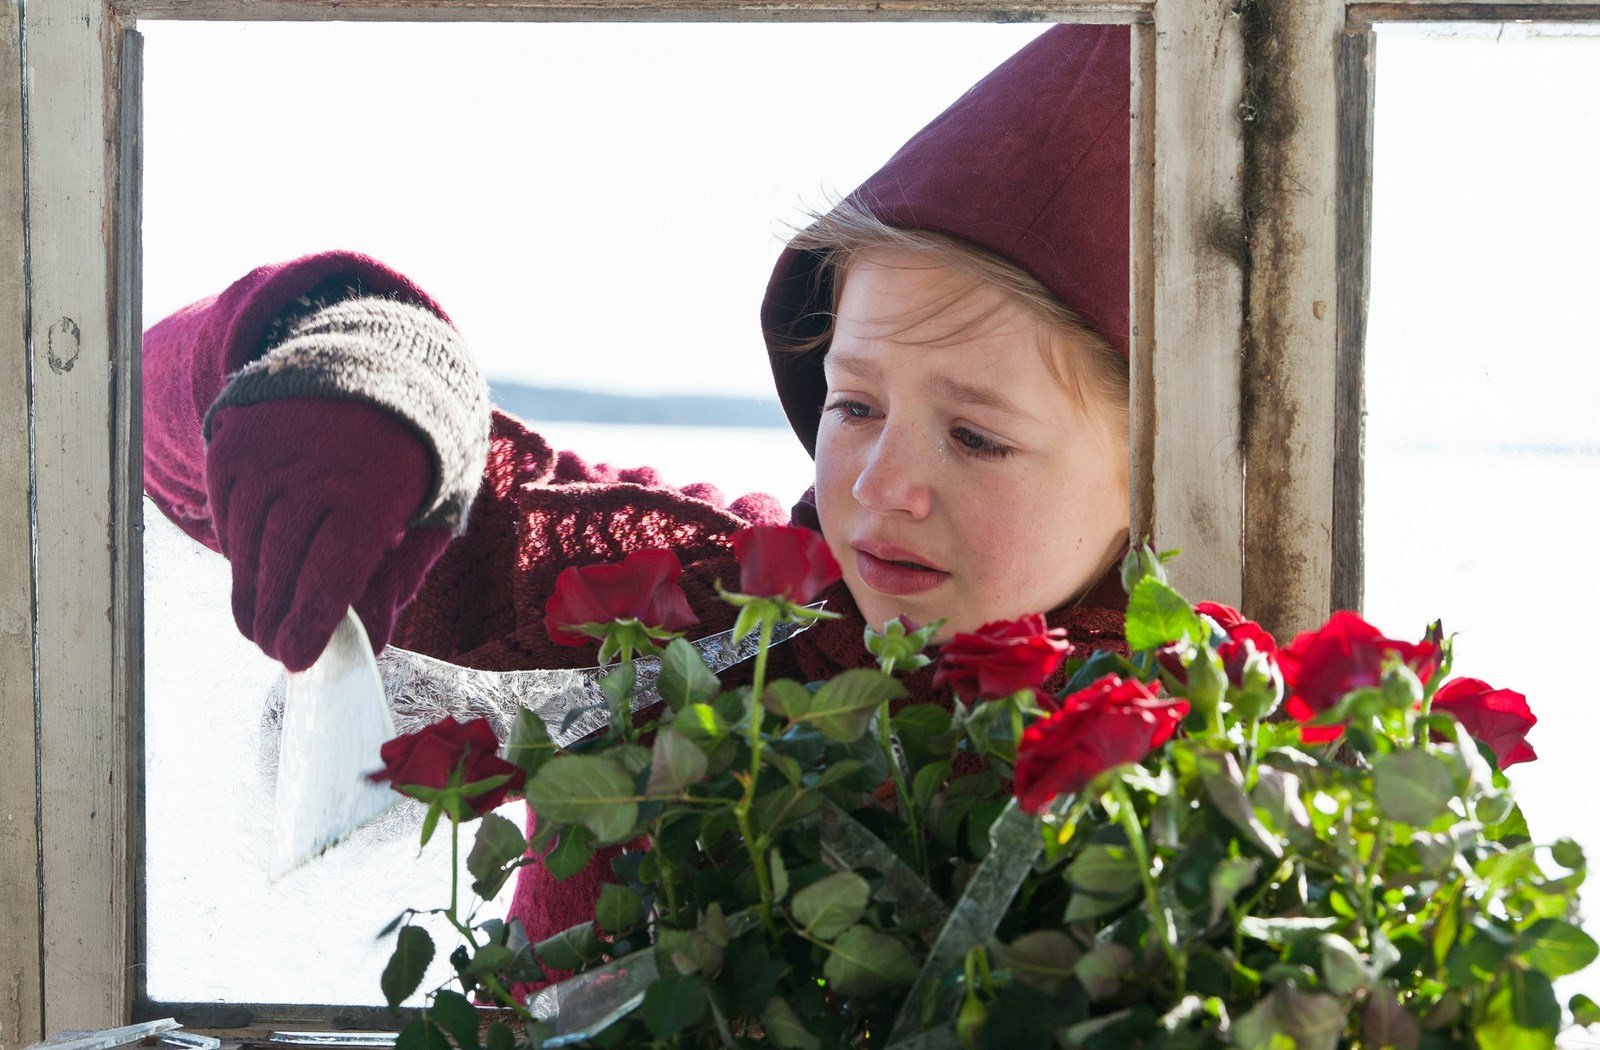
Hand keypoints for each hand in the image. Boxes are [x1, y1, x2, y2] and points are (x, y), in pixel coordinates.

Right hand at [206, 397, 452, 670]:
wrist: (379, 360)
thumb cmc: (414, 452)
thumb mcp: (433, 510)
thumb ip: (402, 574)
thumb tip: (373, 640)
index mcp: (372, 494)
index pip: (329, 579)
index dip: (308, 626)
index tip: (294, 661)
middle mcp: (311, 474)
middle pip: (281, 569)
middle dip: (275, 621)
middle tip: (275, 652)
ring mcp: (266, 456)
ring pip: (246, 546)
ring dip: (249, 593)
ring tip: (258, 626)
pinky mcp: (234, 445)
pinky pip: (226, 514)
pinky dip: (236, 548)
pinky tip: (250, 572)